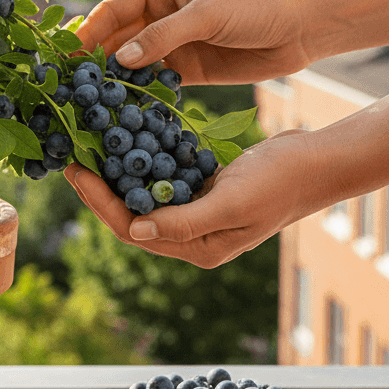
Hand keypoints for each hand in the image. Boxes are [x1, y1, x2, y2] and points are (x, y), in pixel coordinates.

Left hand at [64, 129, 322, 267]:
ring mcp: (196, 211)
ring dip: (115, 174)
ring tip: (89, 148)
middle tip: (71, 159)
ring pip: (142, 195)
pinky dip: (140, 161)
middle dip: (99, 188)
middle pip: (130, 214)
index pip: (133, 230)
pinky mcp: (201, 188)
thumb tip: (135, 231)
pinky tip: (123, 140)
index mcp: (197, 248)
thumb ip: (184, 221)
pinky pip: (160, 177)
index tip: (76, 173)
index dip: (100, 203)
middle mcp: (192, 235)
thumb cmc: (280, 183)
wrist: (317, 160)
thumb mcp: (232, 203)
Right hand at [74, 0, 314, 85]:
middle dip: (92, 58)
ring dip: (111, 79)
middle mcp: (160, 16)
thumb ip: (162, 37)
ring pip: (131, 63)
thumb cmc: (255, 6)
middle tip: (67, 82)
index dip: (87, 30)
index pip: (112, 10)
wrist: (302, 28)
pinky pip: (153, 83)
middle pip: (116, 38)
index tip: (65, 53)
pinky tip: (122, 108)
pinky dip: (137, 94)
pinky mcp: (186, 70)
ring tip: (87, 100)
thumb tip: (118, 61)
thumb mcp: (205, 15)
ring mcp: (172, 45)